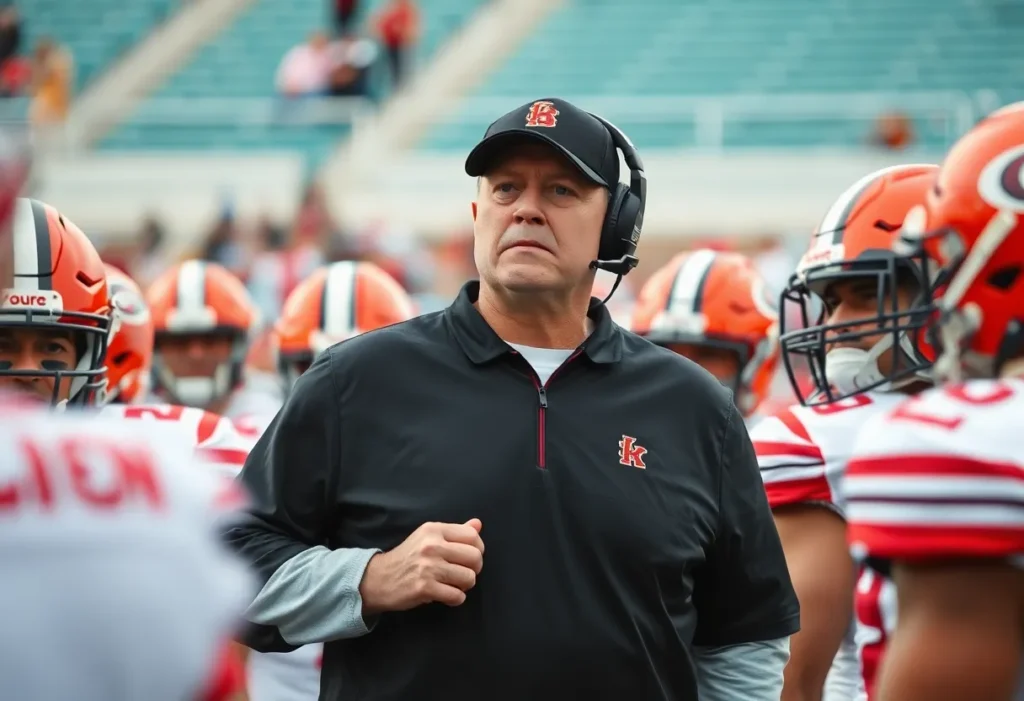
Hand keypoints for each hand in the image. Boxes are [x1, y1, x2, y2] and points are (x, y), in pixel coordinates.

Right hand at [359, 519, 483, 613]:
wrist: (379, 578)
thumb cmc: (407, 557)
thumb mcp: (428, 537)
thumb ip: (454, 532)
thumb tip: (477, 524)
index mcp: (434, 530)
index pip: (472, 536)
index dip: (478, 549)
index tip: (470, 557)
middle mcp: (432, 546)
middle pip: (475, 557)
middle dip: (475, 569)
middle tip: (464, 573)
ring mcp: (428, 567)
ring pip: (469, 578)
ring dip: (465, 586)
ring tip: (454, 584)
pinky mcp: (425, 588)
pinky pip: (457, 596)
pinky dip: (456, 599)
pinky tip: (447, 595)